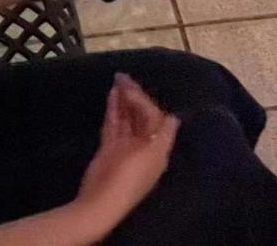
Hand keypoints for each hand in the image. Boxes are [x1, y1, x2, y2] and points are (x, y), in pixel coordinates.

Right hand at [76, 73, 180, 228]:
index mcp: (157, 147)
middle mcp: (143, 145)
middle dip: (134, 96)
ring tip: (117, 80)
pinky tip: (111, 94)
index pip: (155, 117)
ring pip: (126, 117)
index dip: (146, 101)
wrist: (102, 200)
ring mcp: (125, 146)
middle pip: (140, 115)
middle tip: (123, 76)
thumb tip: (174, 117)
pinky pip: (113, 123)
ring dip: (123, 99)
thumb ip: (163, 134)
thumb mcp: (152, 154)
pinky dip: (113, 109)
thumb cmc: (131, 176)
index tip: (135, 86)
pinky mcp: (109, 148)